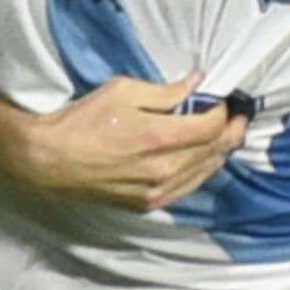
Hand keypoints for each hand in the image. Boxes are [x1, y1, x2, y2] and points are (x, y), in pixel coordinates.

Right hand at [17, 70, 247, 210]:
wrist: (48, 161)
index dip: (224, 112)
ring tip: (228, 135)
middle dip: (232, 131)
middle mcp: (164, 171)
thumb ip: (166, 91)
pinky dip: (200, 171)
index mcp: (158, 138)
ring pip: (205, 173)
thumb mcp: (122, 91)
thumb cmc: (82, 121)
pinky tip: (202, 159)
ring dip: (220, 153)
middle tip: (240, 116)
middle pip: (215, 151)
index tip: (224, 100)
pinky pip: (188, 188)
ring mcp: (157, 192)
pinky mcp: (148, 206)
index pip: (211, 127)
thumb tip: (197, 83)